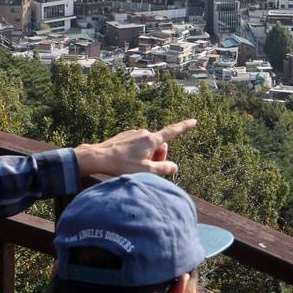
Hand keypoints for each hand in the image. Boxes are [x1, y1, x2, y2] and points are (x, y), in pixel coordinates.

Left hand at [74, 118, 195, 177]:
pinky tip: (126, 161)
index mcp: (151, 140)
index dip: (184, 127)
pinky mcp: (125, 136)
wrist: (98, 157)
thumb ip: (163, 169)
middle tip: (147, 168)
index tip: (194, 121)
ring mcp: (134, 133)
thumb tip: (174, 167)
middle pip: (160, 145)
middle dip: (158, 156)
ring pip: (148, 146)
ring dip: (147, 156)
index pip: (172, 132)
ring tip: (134, 166)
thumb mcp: (146, 171)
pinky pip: (137, 145)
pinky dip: (137, 153)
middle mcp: (144, 133)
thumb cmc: (122, 165)